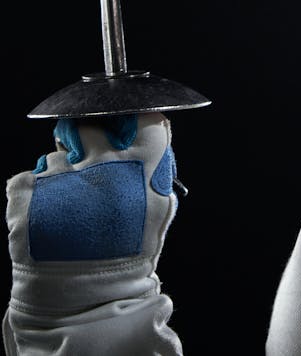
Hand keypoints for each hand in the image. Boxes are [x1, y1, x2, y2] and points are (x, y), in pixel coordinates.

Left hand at [6, 113, 180, 315]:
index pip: (139, 115)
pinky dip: (36, 193)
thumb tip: (152, 127)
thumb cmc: (126, 254)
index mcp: (141, 165)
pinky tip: (50, 216)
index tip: (122, 132)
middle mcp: (102, 164)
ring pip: (56, 154)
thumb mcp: (157, 207)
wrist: (84, 301)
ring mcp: (62, 177)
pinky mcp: (28, 194)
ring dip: (61, 173)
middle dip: (86, 140)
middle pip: (90, 124)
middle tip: (87, 166)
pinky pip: (29, 177)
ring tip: (69, 206)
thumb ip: (155, 165)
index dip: (129, 121)